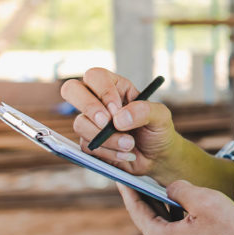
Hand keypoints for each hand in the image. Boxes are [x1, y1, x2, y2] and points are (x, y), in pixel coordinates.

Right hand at [62, 68, 177, 175]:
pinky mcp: (89, 142)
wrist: (157, 157)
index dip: (103, 91)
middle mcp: (99, 102)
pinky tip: (124, 154)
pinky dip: (107, 152)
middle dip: (88, 107)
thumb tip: (118, 118)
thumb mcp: (161, 116)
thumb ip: (145, 111)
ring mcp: (91, 122)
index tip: (116, 109)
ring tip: (129, 144)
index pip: (96, 77)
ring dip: (105, 138)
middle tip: (106, 123)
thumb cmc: (158, 131)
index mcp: (117, 87)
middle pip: (72, 90)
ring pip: (80, 123)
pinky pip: (85, 146)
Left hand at [118, 180, 233, 234]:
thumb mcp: (205, 200)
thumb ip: (179, 189)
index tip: (122, 178)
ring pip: (163, 231)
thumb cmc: (231, 234)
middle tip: (147, 180)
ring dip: (168, 214)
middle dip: (151, 200)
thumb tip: (169, 188)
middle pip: (150, 221)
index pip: (137, 210)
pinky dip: (176, 226)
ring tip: (173, 196)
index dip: (130, 190)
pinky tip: (186, 214)